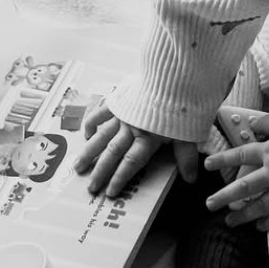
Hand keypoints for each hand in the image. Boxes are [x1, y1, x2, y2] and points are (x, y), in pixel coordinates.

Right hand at [74, 104, 198, 197]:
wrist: (174, 74)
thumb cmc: (184, 103)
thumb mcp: (189, 131)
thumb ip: (186, 157)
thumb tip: (191, 179)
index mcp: (148, 138)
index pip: (131, 163)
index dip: (120, 178)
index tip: (109, 193)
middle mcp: (132, 128)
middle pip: (113, 153)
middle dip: (101, 172)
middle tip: (90, 188)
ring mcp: (122, 114)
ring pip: (102, 136)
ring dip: (90, 152)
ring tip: (78, 167)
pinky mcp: (119, 99)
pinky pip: (101, 112)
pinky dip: (92, 122)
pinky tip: (85, 133)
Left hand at [204, 112, 268, 230]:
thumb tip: (254, 123)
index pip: (241, 155)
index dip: (223, 159)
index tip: (208, 164)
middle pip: (244, 187)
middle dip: (224, 197)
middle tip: (209, 204)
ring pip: (260, 206)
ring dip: (243, 215)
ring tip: (229, 222)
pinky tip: (261, 227)